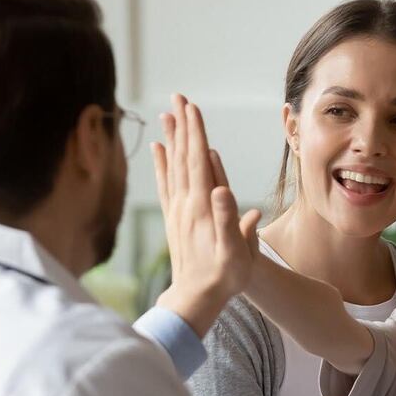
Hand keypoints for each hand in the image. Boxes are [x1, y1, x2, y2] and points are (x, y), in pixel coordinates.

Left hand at [151, 94, 260, 336]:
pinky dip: (162, 164)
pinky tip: (159, 149)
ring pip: (173, 166)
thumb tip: (223, 191)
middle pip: (184, 156)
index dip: (196, 133)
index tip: (192, 107)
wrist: (195, 298)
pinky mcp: (173, 219)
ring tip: (167, 114)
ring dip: (172, 138)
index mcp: (203, 207)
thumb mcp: (236, 253)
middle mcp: (187, 204)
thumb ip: (229, 221)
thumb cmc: (223, 277)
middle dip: (182, 125)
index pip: (199, 161)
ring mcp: (178, 210)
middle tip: (178, 97)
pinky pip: (165, 184)